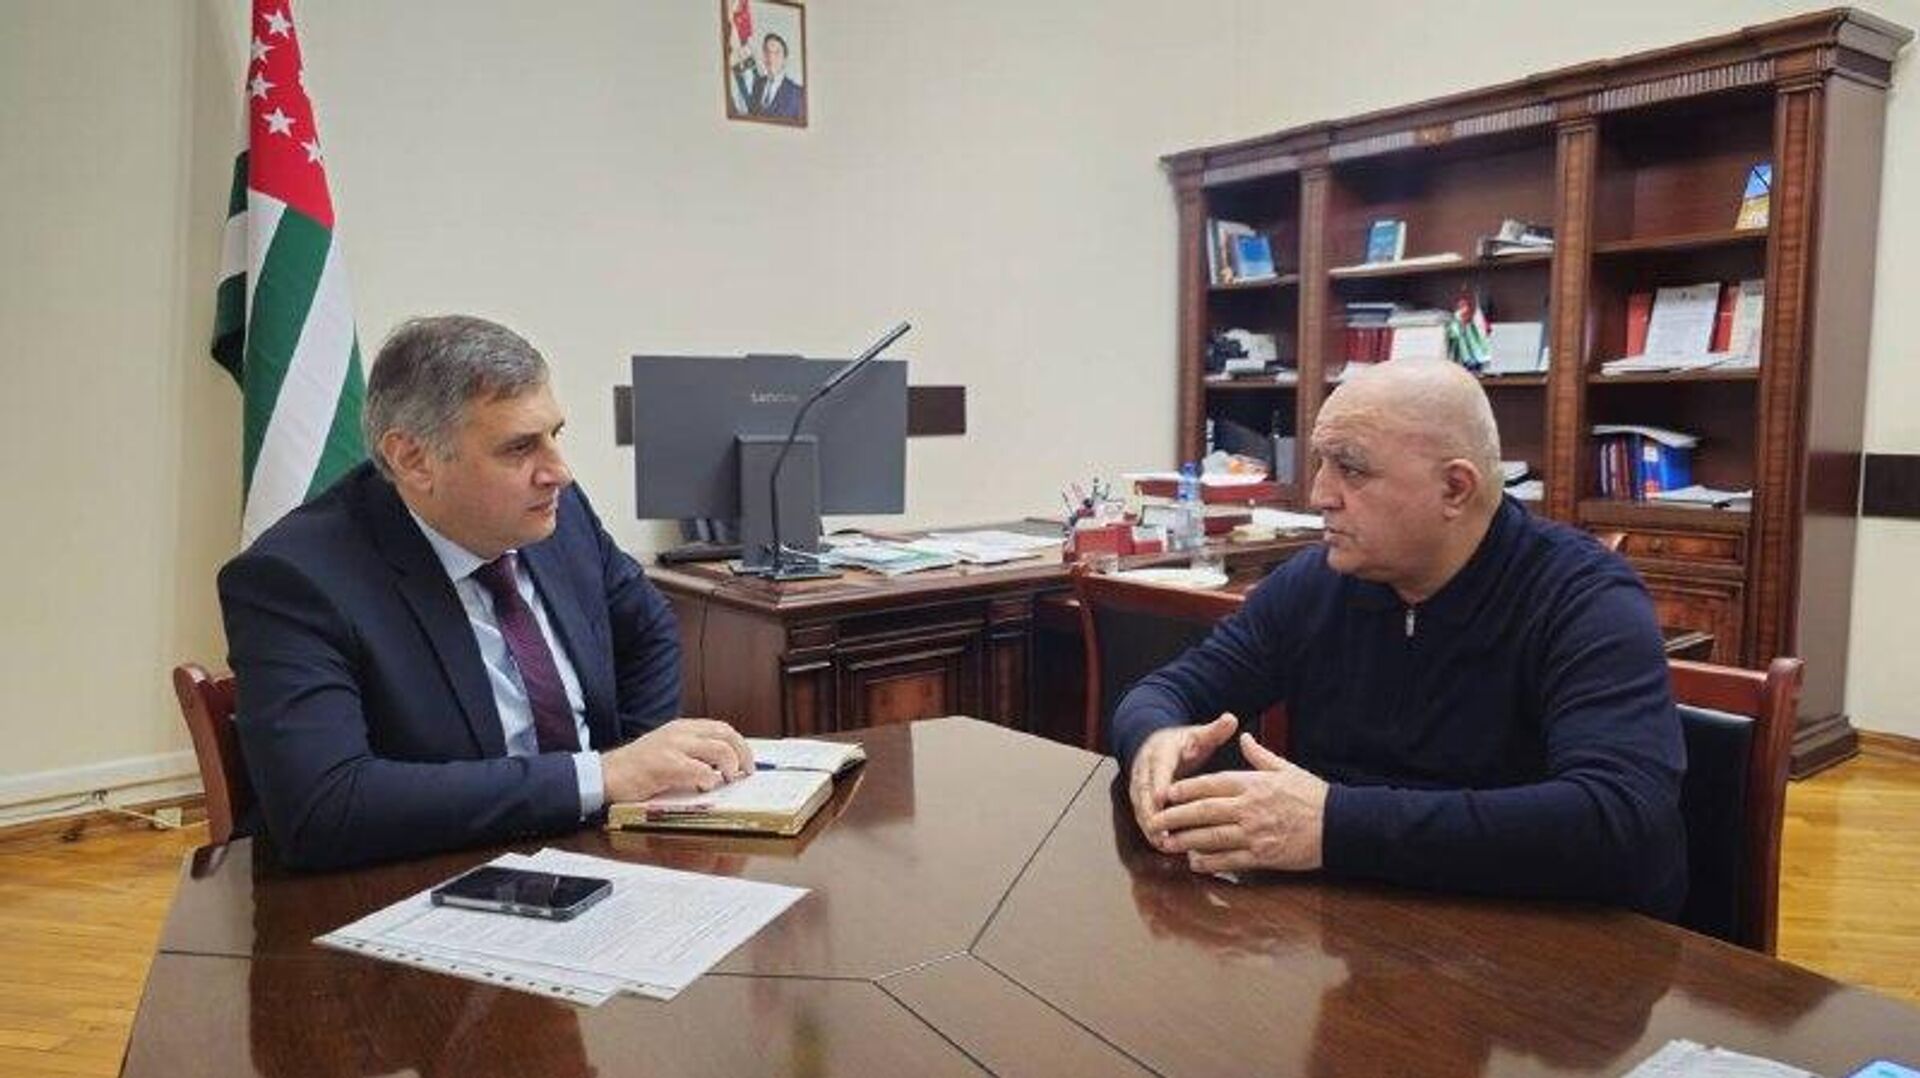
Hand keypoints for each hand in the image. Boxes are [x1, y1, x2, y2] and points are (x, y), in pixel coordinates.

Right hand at [601, 718, 754, 802]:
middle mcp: (680, 732)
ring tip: (727, 779)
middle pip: (726, 735)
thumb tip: (722, 767)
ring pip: (719, 750)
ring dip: (730, 766)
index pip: (722, 729)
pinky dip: (709, 780)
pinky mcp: (665, 765)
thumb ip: (692, 753)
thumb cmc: (637, 768)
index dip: (740, 745)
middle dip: (743, 754)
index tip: (747, 762)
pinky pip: (699, 770)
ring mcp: (673, 747)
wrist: (606, 775)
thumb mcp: (668, 750)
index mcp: (682, 728)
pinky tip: (705, 787)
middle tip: (745, 772)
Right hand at [1128, 713, 1239, 851]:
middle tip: (1161, 831)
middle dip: (1150, 811)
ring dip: (1149, 824)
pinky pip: (1142, 814)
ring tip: (1161, 843)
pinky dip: (1150, 829)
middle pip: (1144, 791)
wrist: (1154, 742)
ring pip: (1140, 806)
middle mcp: (1145, 768)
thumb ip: (1214, 730)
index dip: (1159, 783)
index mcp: (1161, 751)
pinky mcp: (1139, 798)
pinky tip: (1161, 845)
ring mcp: (1139, 784)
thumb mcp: (1198, 735)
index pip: (1159, 767)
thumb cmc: (1182, 742)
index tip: (1162, 798)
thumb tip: (1231, 718)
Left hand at [1146, 732, 1329, 873]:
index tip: (1168, 793)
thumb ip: (1260, 755)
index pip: (1212, 784)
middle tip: (1156, 821)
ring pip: (1212, 836)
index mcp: (1254, 784)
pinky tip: (1195, 862)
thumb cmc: (1314, 795)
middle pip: (1204, 811)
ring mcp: (1255, 833)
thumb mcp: (1286, 769)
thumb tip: (1243, 738)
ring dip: (1186, 840)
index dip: (1187, 789)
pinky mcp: (1263, 856)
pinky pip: (1230, 860)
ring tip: (1167, 842)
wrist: (1340, 825)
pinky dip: (1210, 862)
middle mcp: (1249, 807)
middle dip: (1176, 816)